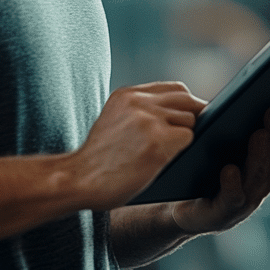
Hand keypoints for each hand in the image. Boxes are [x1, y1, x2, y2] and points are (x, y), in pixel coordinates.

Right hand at [70, 82, 205, 210]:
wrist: (77, 180)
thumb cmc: (97, 159)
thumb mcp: (115, 120)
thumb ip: (141, 111)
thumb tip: (179, 112)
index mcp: (127, 95)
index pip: (174, 88)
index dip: (185, 104)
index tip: (187, 117)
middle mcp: (138, 102)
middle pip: (187, 100)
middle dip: (192, 117)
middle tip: (185, 136)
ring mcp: (149, 119)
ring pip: (189, 120)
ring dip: (182, 137)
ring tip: (161, 152)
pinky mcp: (158, 140)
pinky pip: (187, 137)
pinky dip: (181, 150)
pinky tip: (163, 159)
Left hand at [172, 98, 269, 234]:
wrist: (179, 210)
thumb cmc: (202, 173)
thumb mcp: (221, 148)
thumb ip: (236, 129)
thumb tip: (247, 93)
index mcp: (264, 166)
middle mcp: (260, 185)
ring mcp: (245, 203)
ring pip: (257, 177)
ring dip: (259, 155)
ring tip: (259, 134)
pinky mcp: (222, 216)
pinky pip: (231, 199)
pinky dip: (233, 184)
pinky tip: (230, 169)